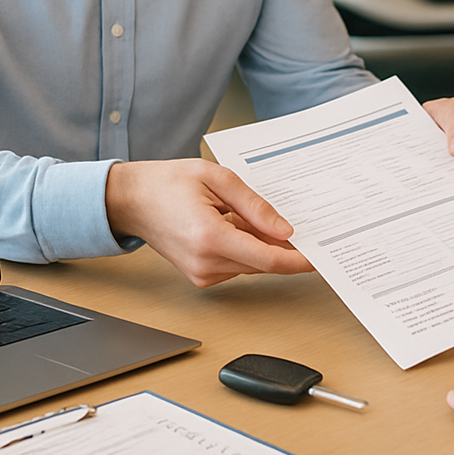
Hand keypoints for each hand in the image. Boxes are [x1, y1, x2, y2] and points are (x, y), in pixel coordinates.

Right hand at [105, 158, 312, 286]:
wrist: (133, 200)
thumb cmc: (169, 183)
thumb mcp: (217, 179)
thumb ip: (254, 205)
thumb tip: (284, 229)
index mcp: (210, 238)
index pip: (267, 259)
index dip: (298, 260)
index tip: (320, 256)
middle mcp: (206, 263)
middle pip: (263, 264)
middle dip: (285, 248)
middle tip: (306, 227)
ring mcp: (201, 273)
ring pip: (251, 264)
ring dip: (262, 244)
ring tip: (250, 213)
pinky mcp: (201, 275)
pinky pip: (237, 264)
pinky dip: (246, 247)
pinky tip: (236, 224)